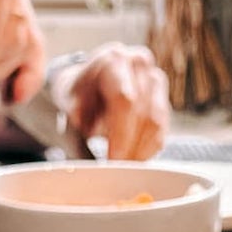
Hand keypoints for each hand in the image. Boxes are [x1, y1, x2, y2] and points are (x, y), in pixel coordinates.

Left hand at [55, 44, 170, 158]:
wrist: (89, 82)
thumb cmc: (77, 93)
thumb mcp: (68, 101)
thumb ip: (76, 115)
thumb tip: (85, 135)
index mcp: (113, 60)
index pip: (124, 100)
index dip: (121, 134)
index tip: (113, 159)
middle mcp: (139, 64)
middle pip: (145, 114)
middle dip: (131, 148)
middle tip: (118, 171)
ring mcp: (154, 80)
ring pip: (157, 123)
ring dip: (141, 151)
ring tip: (124, 168)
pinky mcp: (163, 98)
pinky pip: (162, 130)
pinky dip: (148, 149)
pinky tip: (133, 159)